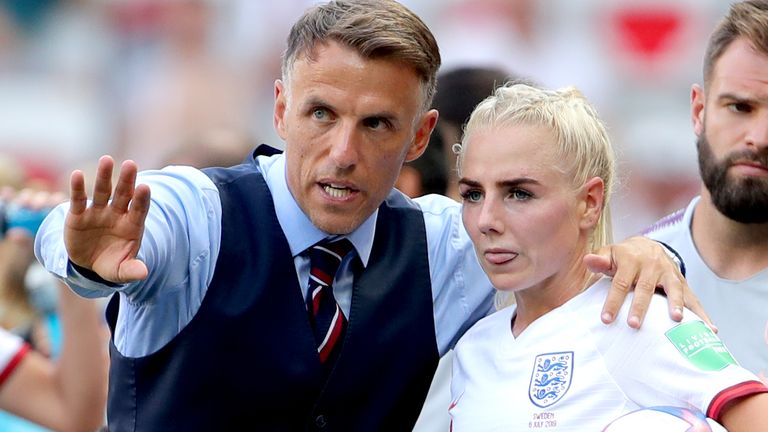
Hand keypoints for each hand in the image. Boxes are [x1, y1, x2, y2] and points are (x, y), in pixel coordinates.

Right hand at [64, 156, 150, 282]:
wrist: (88, 265)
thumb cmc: (111, 264)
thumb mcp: (120, 270)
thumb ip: (131, 270)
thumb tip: (143, 273)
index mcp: (132, 225)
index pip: (140, 209)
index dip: (142, 199)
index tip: (145, 187)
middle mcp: (117, 214)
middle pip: (123, 194)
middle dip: (127, 180)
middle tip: (130, 164)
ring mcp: (98, 212)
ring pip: (102, 191)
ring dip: (104, 176)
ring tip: (106, 160)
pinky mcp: (79, 214)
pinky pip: (79, 199)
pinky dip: (78, 188)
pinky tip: (77, 175)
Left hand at [583, 236, 712, 329]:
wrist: (647, 246)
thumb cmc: (622, 257)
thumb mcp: (609, 254)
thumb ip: (599, 260)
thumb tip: (589, 260)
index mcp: (631, 260)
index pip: (620, 283)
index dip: (612, 301)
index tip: (606, 320)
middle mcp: (652, 265)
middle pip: (645, 288)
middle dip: (640, 307)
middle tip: (633, 325)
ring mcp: (670, 273)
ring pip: (674, 289)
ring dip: (676, 305)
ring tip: (677, 321)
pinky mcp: (682, 282)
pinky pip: (693, 299)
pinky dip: (702, 314)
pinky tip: (710, 329)